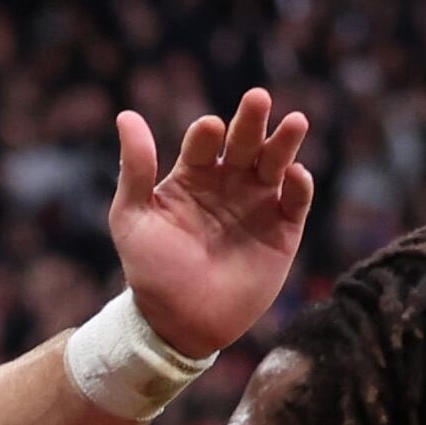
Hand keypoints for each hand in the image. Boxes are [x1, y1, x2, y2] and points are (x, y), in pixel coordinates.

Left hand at [108, 94, 314, 359]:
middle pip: (245, 141)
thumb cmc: (150, 272)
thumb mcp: (132, 218)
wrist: (179, 324)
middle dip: (252, 121)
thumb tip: (126, 115)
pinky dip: (299, 185)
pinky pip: (296, 200)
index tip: (209, 130)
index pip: (204, 141)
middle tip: (258, 100)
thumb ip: (134, 169)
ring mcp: (258, 204)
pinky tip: (294, 176)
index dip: (207, 133)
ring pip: (276, 162)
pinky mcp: (283, 229)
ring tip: (294, 122)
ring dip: (285, 142)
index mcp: (193, 175)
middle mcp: (228, 183)